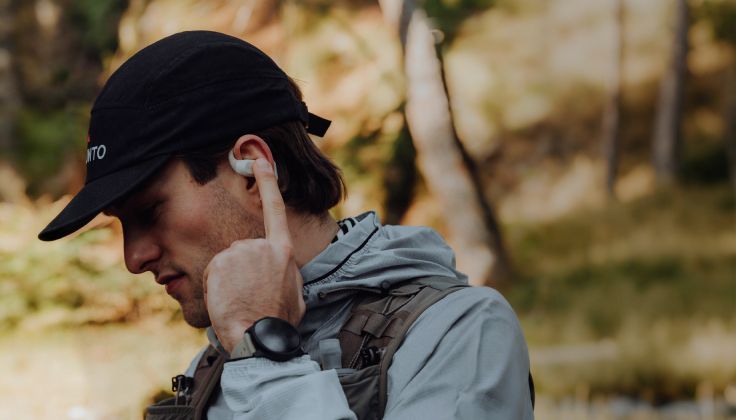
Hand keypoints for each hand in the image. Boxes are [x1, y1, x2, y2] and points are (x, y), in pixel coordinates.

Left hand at [203, 158, 305, 352]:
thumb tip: (283, 271)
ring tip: (240, 300)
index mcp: (283, 251)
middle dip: (242, 269)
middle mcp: (261, 246)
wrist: (259, 337)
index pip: (275, 209)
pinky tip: (228, 300)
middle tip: (249, 294)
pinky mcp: (220, 262)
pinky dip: (216, 286)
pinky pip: (214, 271)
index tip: (259, 160)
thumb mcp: (296, 295)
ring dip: (229, 279)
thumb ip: (287, 274)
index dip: (267, 183)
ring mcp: (240, 252)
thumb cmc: (279, 322)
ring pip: (227, 261)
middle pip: (243, 249)